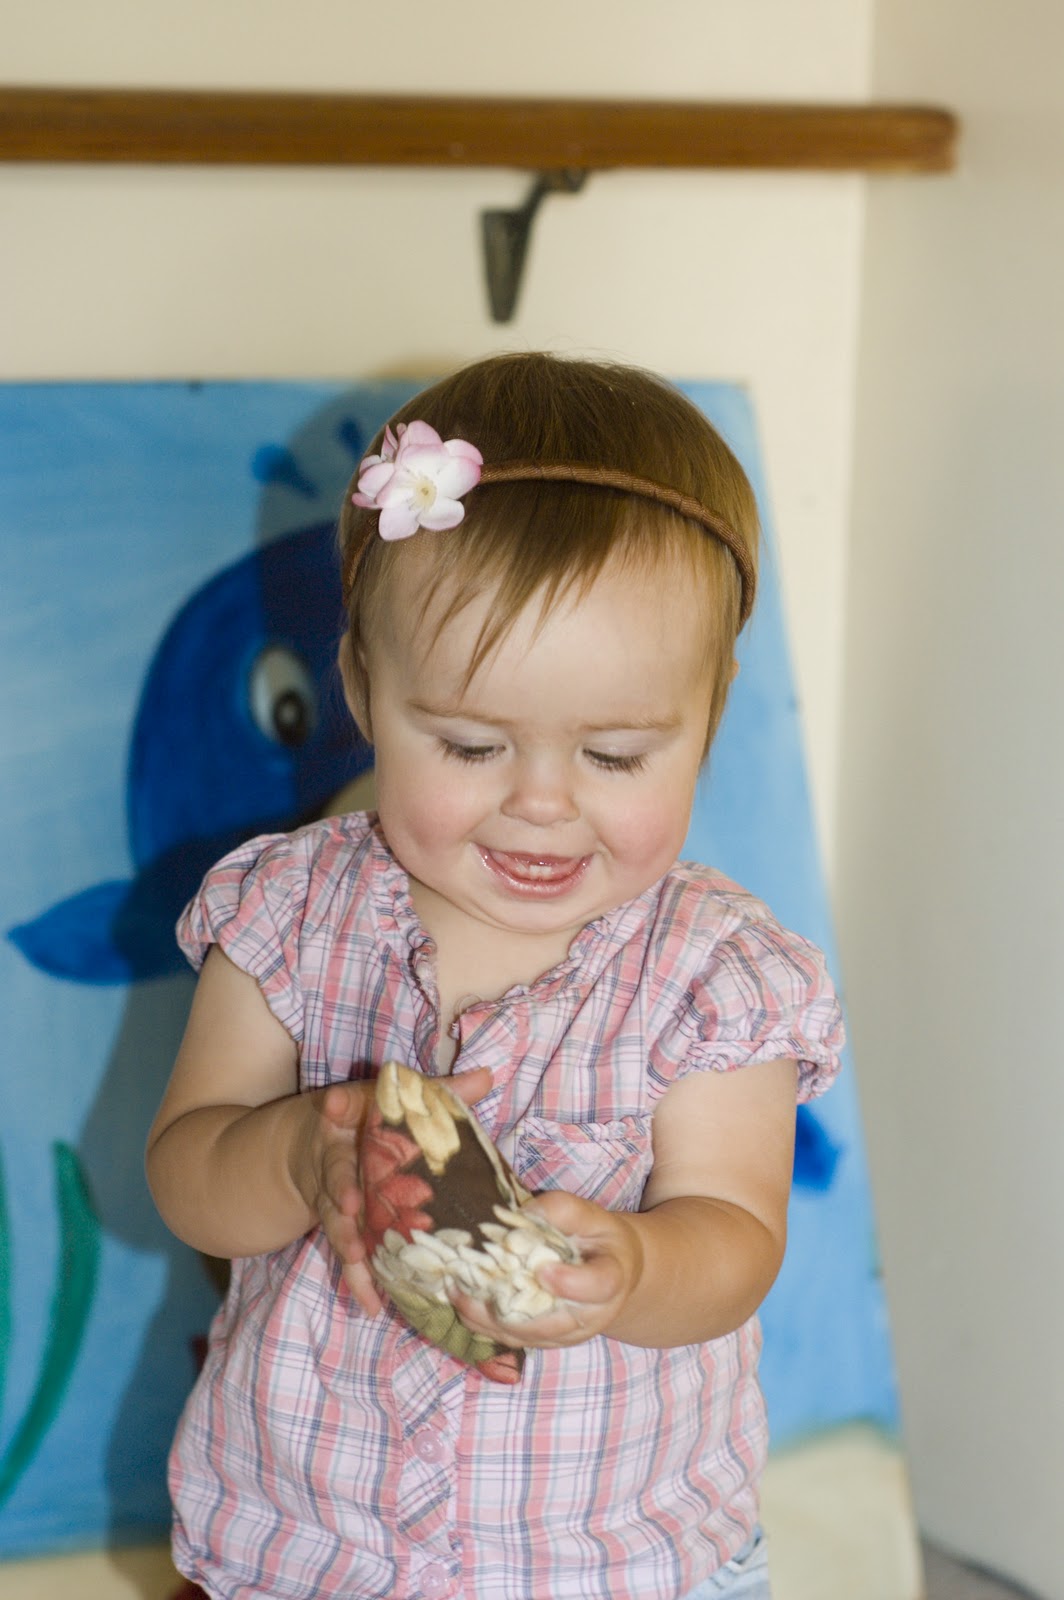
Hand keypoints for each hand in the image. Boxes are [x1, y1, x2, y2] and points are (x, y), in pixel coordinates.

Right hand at [289, 1068, 493, 1316]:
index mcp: (349, 1120)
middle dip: (341, 1187)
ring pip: (337, 1220)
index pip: (342, 1106)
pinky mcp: (340, 1230)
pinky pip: (347, 1257)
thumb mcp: (396, 1104)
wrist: (309, 1151)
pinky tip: (372, 1305)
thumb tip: (486, 1075)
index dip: (337, 1105)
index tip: (332, 1102)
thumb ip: (439, 1092)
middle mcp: (335, 1158)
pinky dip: (358, 1281)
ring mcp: (332, 1198)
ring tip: (358, 1257)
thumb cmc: (367, 1123)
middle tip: (352, 1201)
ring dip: (347, 1239)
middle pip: (336, 1172)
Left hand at [450, 1189, 643, 1349]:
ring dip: (487, 1318)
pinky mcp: (544, 1341)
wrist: (610, 1273)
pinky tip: (461, 1300)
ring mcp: (566, 1334)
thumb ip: (563, 1211)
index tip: (543, 1270)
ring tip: (456, 1289)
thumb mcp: (592, 1216)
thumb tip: (524, 1213)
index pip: (597, 1285)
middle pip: (551, 1323)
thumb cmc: (600, 1239)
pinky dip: (484, 1324)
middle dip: (509, 1308)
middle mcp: (591, 1316)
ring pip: (525, 1336)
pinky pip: (512, 1340)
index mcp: (610, 1279)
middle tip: (473, 1283)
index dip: (571, 1283)